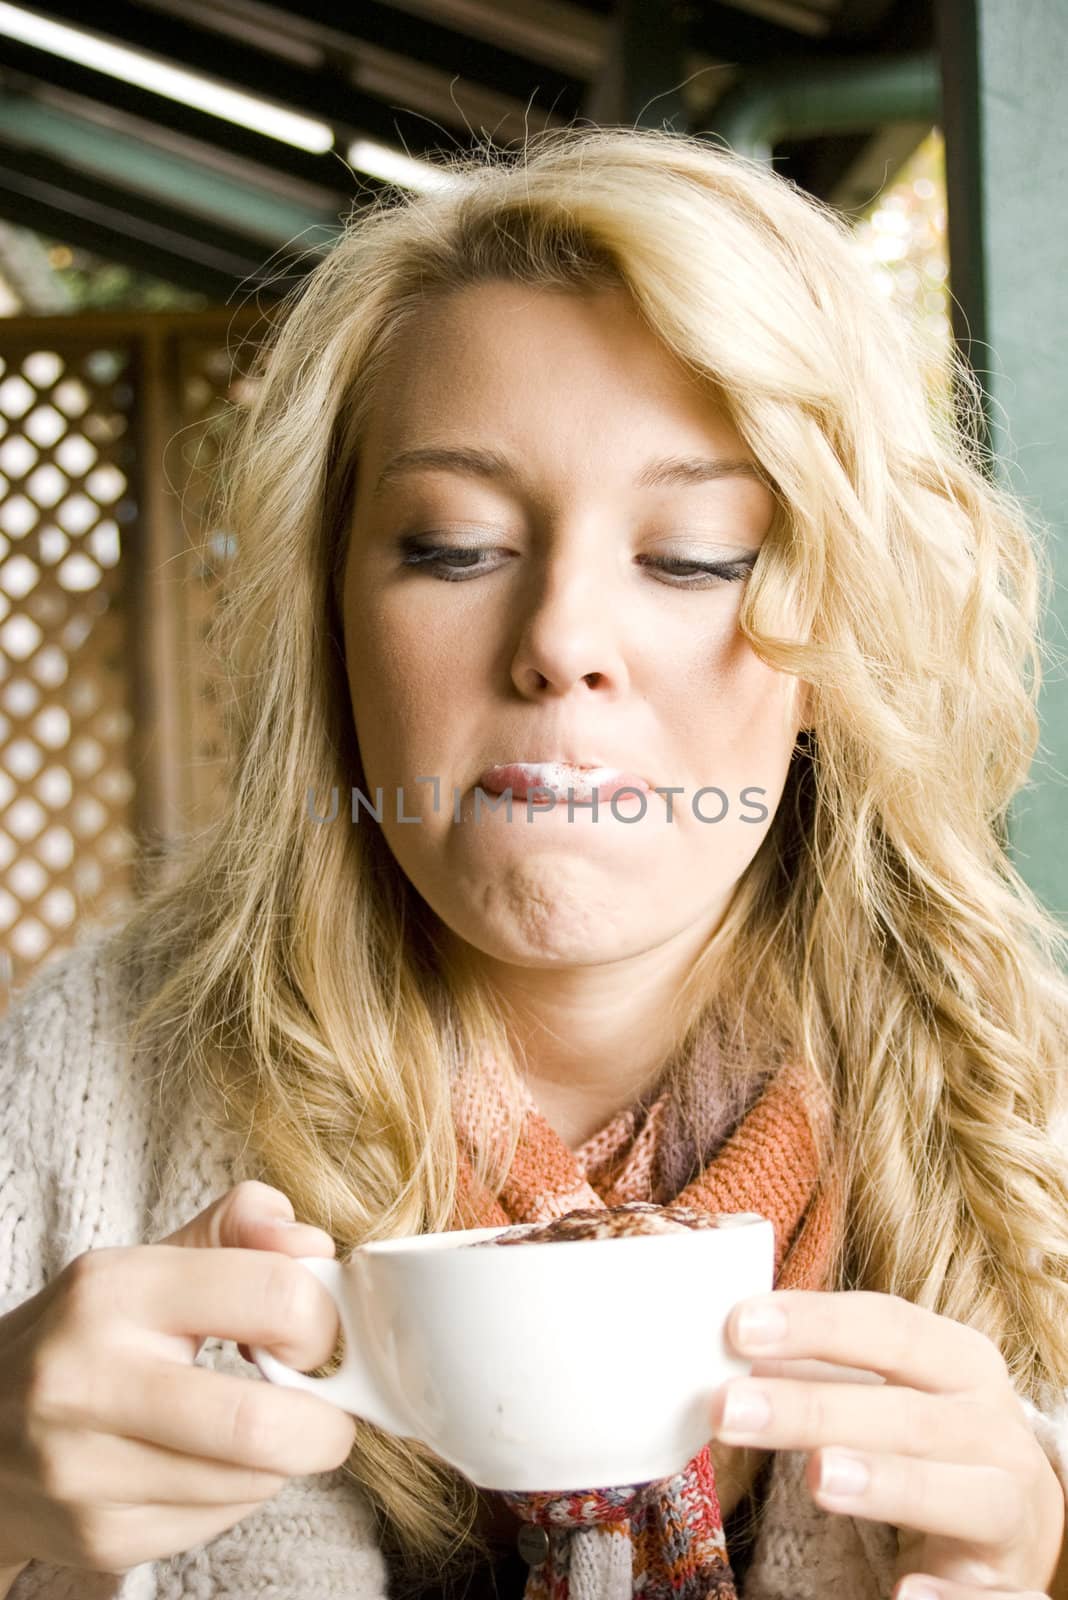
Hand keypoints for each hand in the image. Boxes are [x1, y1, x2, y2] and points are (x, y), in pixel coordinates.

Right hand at [0, 1180, 354, 1575]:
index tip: (313, 1335)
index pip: (272, 1297)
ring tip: (259, 1429)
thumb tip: (314, 1244)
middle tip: (325, 1410)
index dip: (321, 1322)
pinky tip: (208, 1465)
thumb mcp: (149, 1261)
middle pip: (263, 1424)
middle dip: (325, 1424)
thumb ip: (239, 1229)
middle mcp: (89, 1381)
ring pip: (250, 1483)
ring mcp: (86, 1470)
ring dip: (281, 1460)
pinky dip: (238, 1496)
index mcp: (114, 1291)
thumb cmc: (87, 1336)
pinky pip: (218, 1524)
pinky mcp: (96, 1536)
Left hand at [708, 1289, 1065, 1599]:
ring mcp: (1011, 1504)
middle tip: (728, 1408)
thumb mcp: (887, 1389)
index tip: (737, 1327)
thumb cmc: (929, 1436)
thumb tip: (727, 1348)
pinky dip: (954, 1598)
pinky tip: (904, 1596)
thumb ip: (815, 1369)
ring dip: (892, 1485)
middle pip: (908, 1414)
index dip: (814, 1324)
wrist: (1013, 1514)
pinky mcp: (1013, 1582)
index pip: (889, 1327)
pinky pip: (994, 1596)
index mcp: (960, 1362)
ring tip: (819, 1477)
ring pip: (966, 1494)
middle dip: (814, 1409)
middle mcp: (993, 1427)